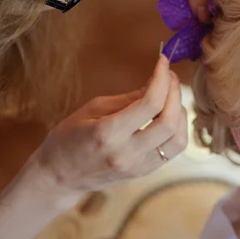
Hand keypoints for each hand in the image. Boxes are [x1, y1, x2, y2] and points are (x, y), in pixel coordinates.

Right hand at [28, 56, 186, 200]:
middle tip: (169, 76)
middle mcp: (127, 153)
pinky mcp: (144, 172)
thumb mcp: (92, 109)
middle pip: (170, 122)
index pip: (150, 103)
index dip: (161, 79)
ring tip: (170, 96)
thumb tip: (156, 81)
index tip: (163, 61)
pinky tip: (170, 115)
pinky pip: (173, 150)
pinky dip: (177, 129)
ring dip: (180, 112)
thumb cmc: (68, 138)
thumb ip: (128, 98)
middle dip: (175, 93)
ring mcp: (138, 166)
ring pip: (178, 139)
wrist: (59, 177)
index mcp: (108, 133)